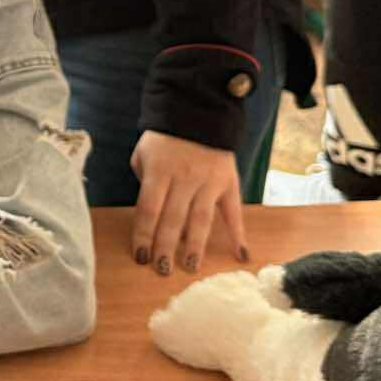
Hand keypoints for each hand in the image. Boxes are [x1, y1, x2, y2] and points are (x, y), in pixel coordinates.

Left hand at [130, 130, 247, 274]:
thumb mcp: (143, 153)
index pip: (149, 209)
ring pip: (201, 219)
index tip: (141, 256)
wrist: (198, 110)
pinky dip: (238, 233)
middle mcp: (184, 178)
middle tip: (162, 270)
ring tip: (191, 268)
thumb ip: (144, 182)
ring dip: (195, 246)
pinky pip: (233, 211)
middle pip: (173, 218)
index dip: (143, 234)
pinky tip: (240, 254)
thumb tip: (149, 214)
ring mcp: (208, 181)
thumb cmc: (164, 138)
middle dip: (166, 247)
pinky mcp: (228, 182)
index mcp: (159, 172)